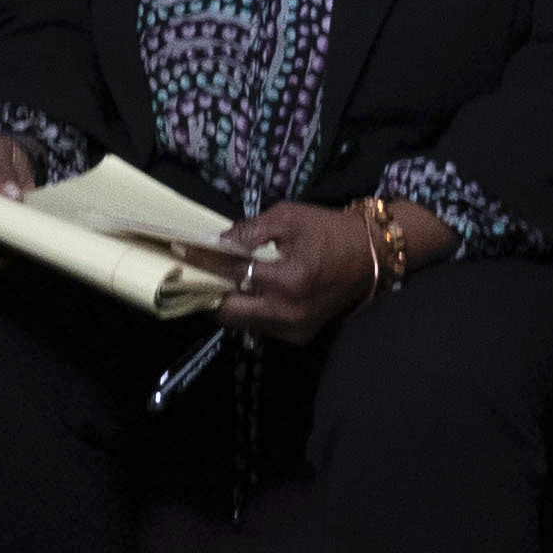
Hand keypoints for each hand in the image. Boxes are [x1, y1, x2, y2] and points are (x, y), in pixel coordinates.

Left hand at [211, 197, 409, 345]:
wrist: (372, 254)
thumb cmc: (330, 230)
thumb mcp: (289, 217)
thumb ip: (249, 231)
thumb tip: (216, 242)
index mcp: (289, 280)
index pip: (232, 272)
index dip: (203, 261)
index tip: (181, 250)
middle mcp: (289, 312)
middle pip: (228, 312)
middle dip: (211, 292)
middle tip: (201, 272)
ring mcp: (294, 329)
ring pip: (243, 323)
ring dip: (229, 303)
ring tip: (223, 280)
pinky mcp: (300, 335)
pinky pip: (261, 326)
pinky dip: (250, 309)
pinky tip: (249, 291)